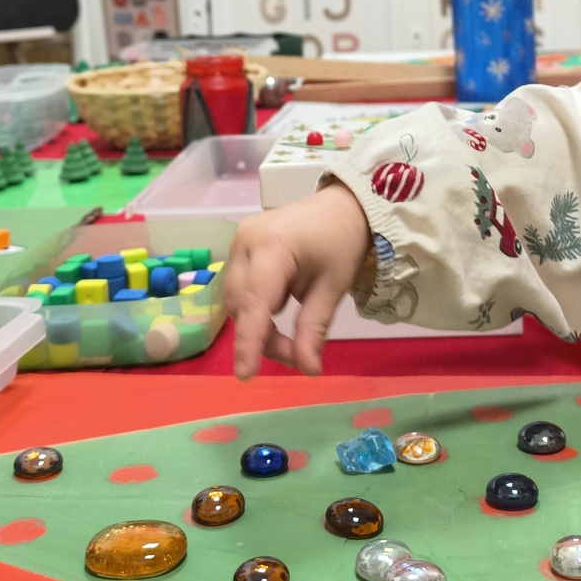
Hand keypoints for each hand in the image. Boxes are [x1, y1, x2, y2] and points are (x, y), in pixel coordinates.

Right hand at [224, 182, 372, 377]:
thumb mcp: (333, 287)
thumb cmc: (343, 242)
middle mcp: (246, 241)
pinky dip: (256, 308)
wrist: (342, 205)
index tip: (246, 376)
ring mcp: (239, 240)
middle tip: (297, 355)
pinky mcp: (240, 245)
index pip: (255, 304)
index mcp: (273, 247)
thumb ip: (314, 329)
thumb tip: (308, 370)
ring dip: (257, 325)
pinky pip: (239, 288)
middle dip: (263, 337)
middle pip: (242, 306)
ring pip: (237, 300)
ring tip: (291, 337)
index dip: (249, 342)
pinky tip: (279, 309)